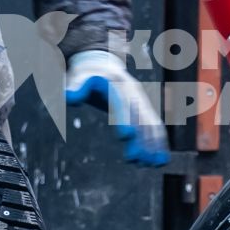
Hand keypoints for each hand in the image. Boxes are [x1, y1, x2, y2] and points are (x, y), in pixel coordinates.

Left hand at [64, 50, 168, 166]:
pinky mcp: (143, 110)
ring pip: (150, 125)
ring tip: (152, 165)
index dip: (125, 119)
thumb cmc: (87, 73)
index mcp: (118, 84)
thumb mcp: (79, 77)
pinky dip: (158, 143)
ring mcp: (141, 101)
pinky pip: (154, 127)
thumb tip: (69, 96)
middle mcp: (134, 93)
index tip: (126, 136)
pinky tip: (159, 160)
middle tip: (137, 159)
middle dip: (140, 138)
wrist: (102, 64)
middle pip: (140, 117)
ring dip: (152, 145)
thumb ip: (75, 87)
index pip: (122, 104)